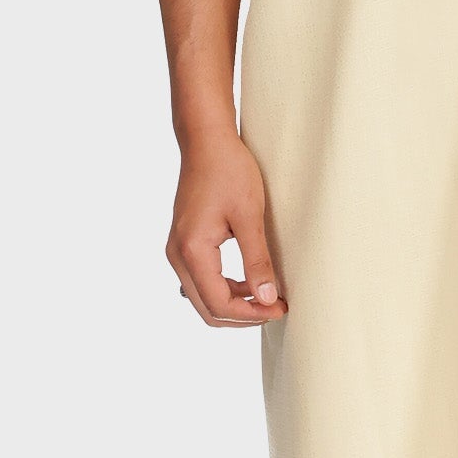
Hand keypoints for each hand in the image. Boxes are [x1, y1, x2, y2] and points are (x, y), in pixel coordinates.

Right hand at [166, 130, 285, 326]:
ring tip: (267, 297)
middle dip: (242, 316)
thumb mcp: (249, 216)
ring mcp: (177, 250)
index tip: (280, 308)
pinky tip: (250, 281)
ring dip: (234, 304)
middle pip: (207, 308)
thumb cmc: (228, 171)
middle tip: (276, 309)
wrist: (206, 142)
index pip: (218, 303)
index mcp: (192, 250)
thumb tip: (268, 299)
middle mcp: (177, 255)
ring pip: (203, 298)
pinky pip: (201, 280)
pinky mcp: (183, 244)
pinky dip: (225, 288)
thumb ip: (257, 260)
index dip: (251, 314)